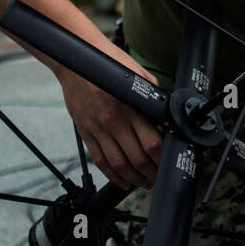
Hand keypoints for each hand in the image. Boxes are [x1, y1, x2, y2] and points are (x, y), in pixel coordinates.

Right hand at [56, 54, 162, 189]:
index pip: (152, 142)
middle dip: (151, 173)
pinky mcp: (86, 133)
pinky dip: (112, 175)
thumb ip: (152, 93)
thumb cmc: (107, 65)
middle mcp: (114, 121)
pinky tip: (123, 181)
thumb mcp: (137, 74)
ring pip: (119, 164)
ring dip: (134, 178)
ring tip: (145, 183)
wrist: (75, 62)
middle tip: (159, 177)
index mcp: (130, 107)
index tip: (168, 162)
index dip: (162, 158)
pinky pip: (100, 160)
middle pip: (137, 158)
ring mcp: (98, 129)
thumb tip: (167, 107)